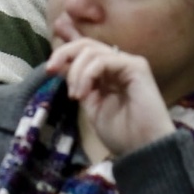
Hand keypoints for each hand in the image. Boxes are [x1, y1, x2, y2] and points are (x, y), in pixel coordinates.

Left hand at [45, 37, 174, 158]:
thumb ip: (81, 86)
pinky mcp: (136, 66)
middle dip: (63, 54)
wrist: (144, 149)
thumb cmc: (123, 134)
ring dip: (76, 72)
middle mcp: (118, 64)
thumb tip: (62, 68)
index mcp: (108, 74)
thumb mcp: (92, 107)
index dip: (64, 55)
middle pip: (86, 44)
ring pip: (92, 50)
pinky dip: (87, 74)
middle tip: (50, 70)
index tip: (49, 71)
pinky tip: (83, 94)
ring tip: (75, 96)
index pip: (84, 52)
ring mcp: (128, 63)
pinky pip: (103, 60)